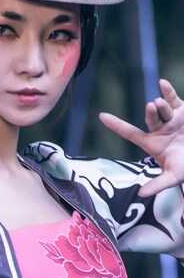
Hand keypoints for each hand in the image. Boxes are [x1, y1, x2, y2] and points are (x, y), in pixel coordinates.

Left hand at [100, 79, 183, 198]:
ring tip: (158, 104)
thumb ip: (157, 185)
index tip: (101, 116)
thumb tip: (140, 195)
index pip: (130, 133)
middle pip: (149, 118)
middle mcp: (160, 130)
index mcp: (152, 144)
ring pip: (162, 108)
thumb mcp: (172, 178)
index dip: (116, 125)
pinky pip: (173, 98)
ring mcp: (171, 118)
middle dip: (150, 113)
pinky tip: (161, 83)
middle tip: (151, 106)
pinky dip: (167, 90)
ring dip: (161, 106)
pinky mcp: (183, 110)